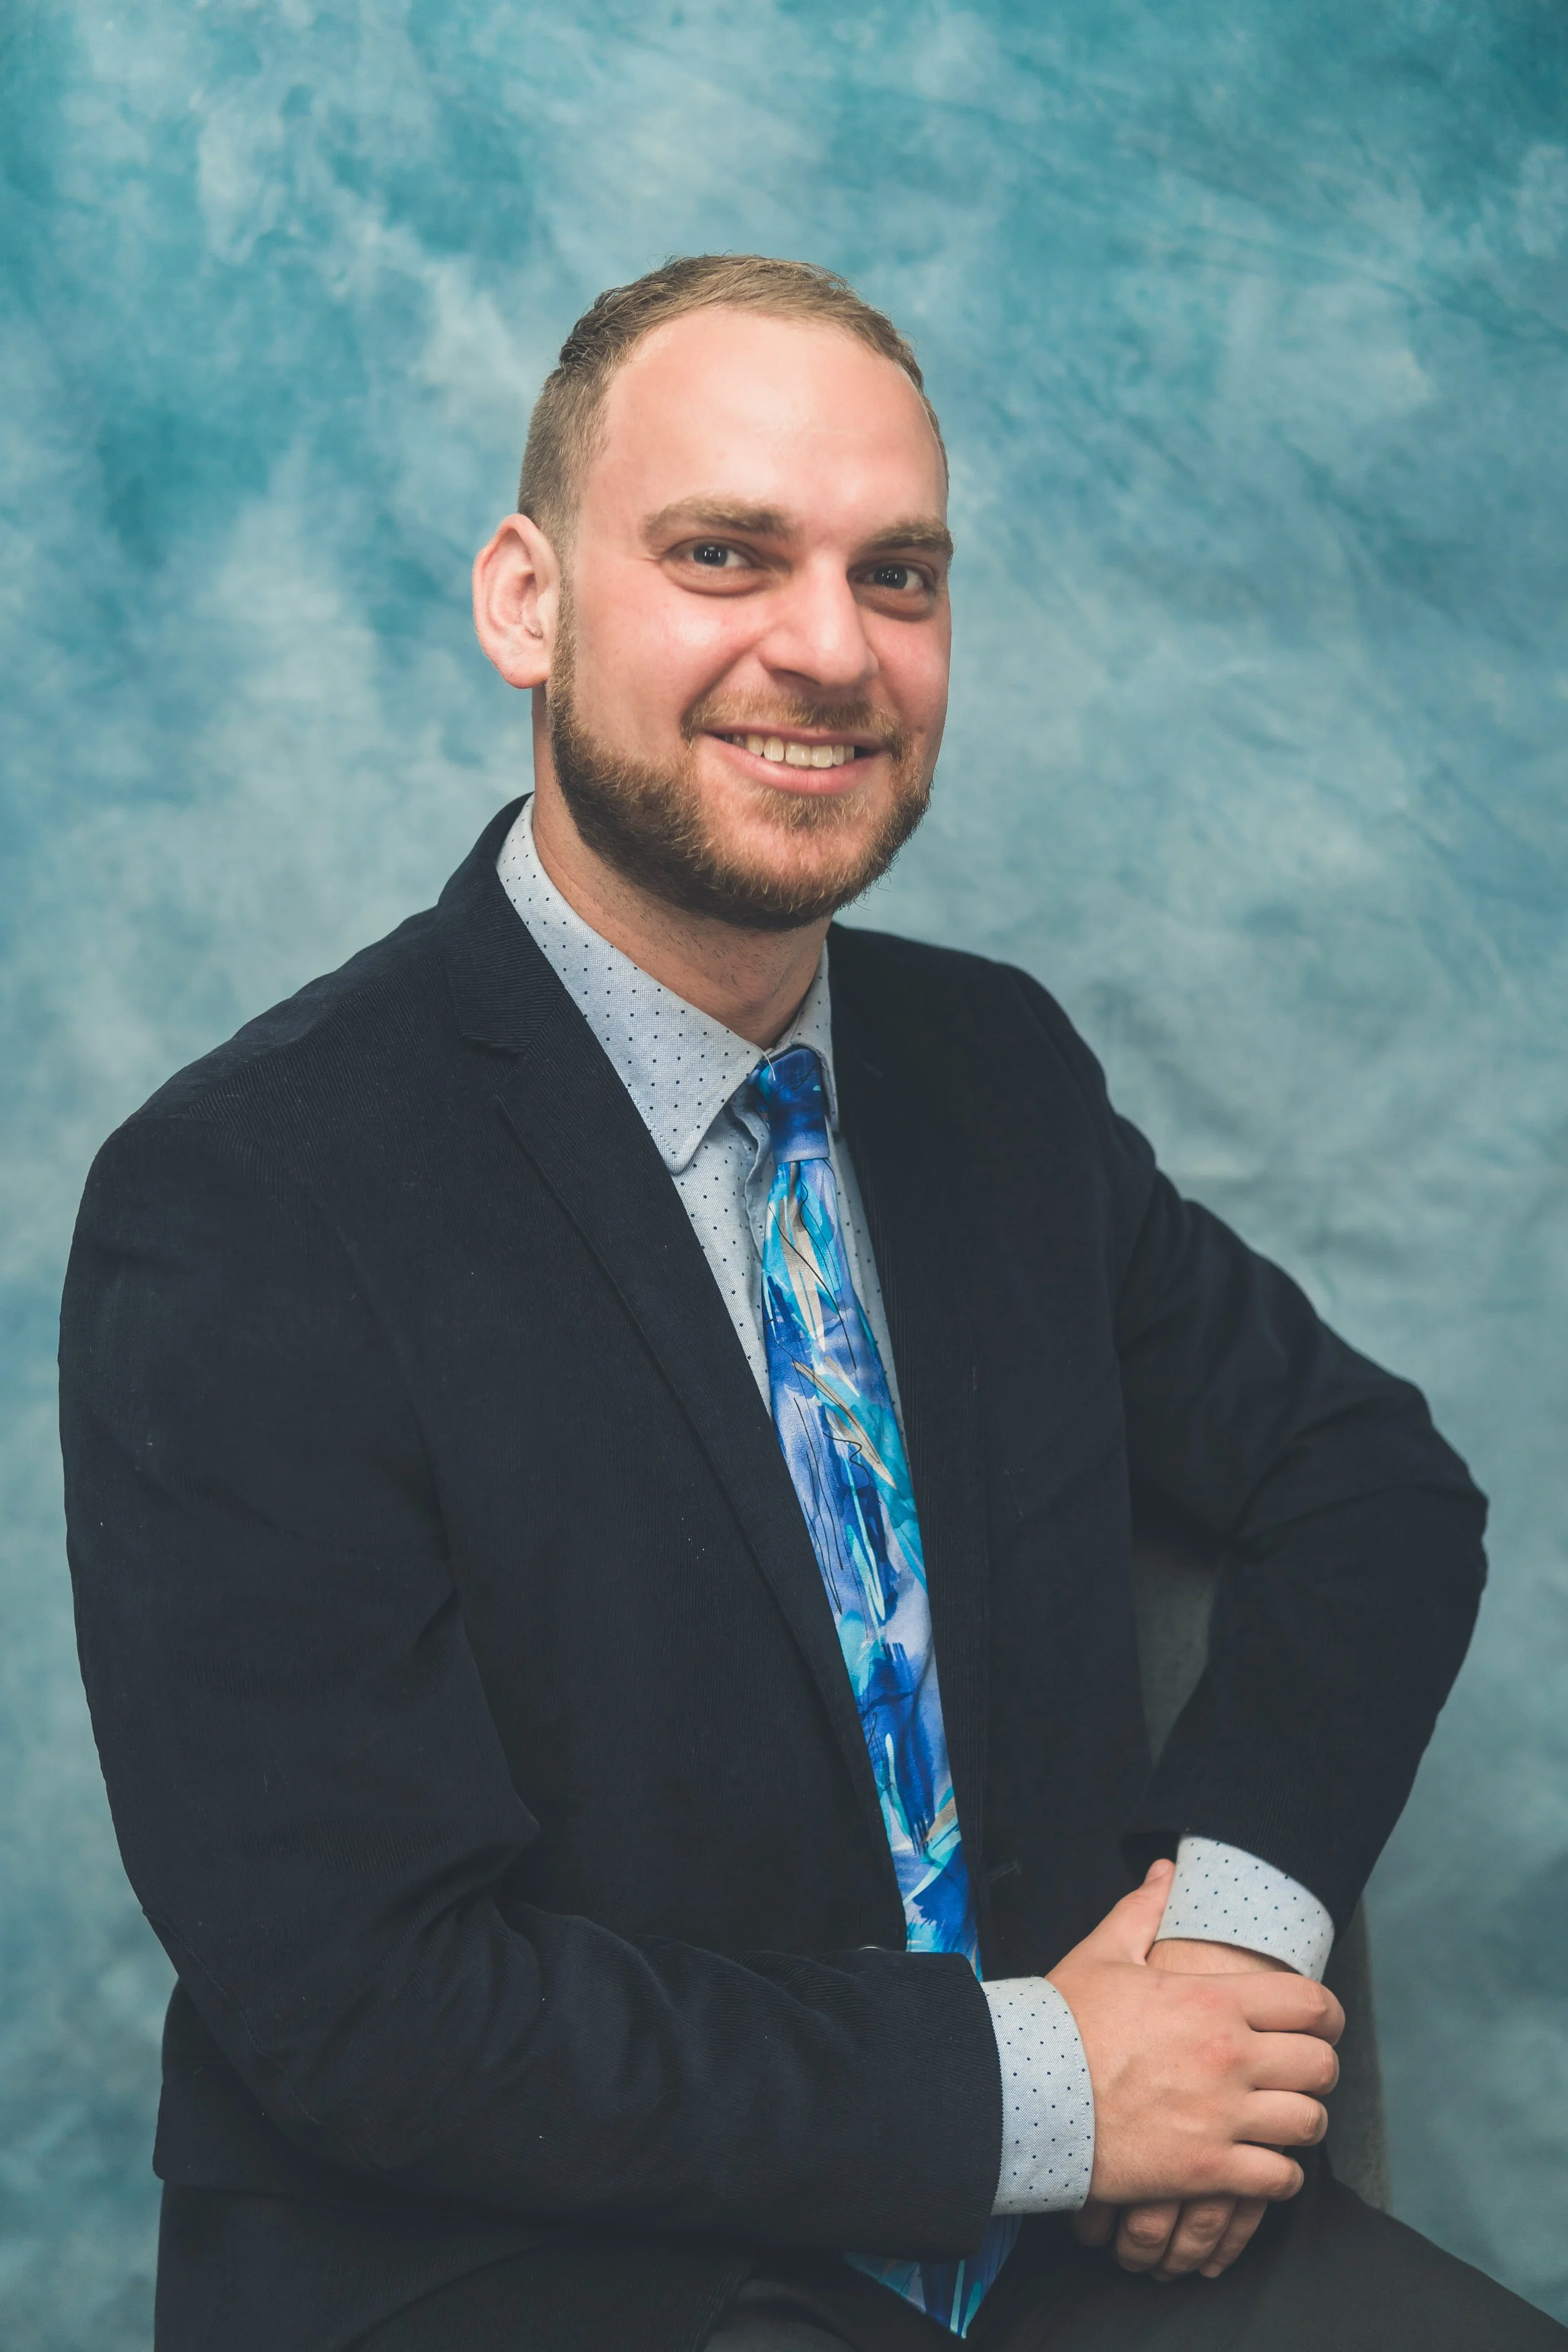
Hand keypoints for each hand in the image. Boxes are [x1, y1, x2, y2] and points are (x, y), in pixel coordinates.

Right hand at [1048, 1864, 1340, 2236]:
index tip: (1320, 2024)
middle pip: (1321, 2065)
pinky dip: (1280, 2176)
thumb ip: (1142, 1910)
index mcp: (1212, 2000)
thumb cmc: (1064, 2022)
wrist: (1026, 2093)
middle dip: (1318, 2069)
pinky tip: (1262, 2165)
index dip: (1326, 2014)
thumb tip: (1165, 1872)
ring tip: (1285, 2122)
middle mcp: (1229, 2056)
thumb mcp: (1103, 1954)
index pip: (1309, 2003)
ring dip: (1303, 2123)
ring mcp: (1222, 2116)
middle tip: (1300, 2074)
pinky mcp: (1207, 2169)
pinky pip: (1279, 2179)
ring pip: (1308, 2124)